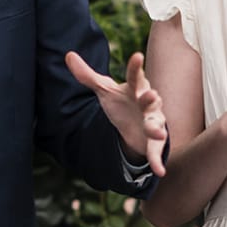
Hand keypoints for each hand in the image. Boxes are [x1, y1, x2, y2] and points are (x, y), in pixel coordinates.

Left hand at [65, 51, 167, 176]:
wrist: (135, 125)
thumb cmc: (121, 102)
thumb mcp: (103, 89)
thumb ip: (86, 75)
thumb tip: (68, 55)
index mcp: (135, 88)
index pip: (134, 76)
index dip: (135, 67)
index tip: (137, 56)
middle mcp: (147, 103)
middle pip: (149, 99)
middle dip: (150, 98)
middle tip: (152, 95)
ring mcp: (152, 122)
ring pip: (156, 124)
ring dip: (157, 128)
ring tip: (157, 132)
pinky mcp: (154, 141)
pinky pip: (156, 151)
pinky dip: (157, 161)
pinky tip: (159, 171)